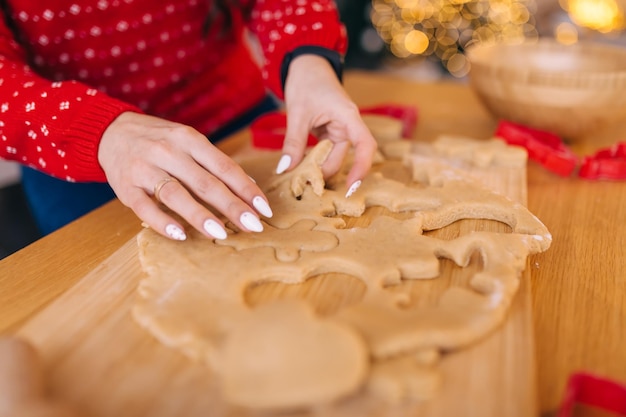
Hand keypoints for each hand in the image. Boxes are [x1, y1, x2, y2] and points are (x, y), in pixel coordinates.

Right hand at [98, 112, 272, 240]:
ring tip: (222, 233)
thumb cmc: (160, 140)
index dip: (246, 189)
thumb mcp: (188, 142)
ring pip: (176, 194)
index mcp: (189, 139)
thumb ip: (214, 164)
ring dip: (200, 215)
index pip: (225, 167)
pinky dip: (162, 222)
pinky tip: (180, 235)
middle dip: (232, 206)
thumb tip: (248, 189)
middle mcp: (168, 152)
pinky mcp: (125, 187)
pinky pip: (145, 207)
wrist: (110, 132)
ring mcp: (145, 169)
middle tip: (254, 226)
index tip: (264, 209)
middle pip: (205, 182)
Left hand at [281, 54, 376, 193]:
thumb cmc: (306, 81)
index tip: (351, 187)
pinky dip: (313, 161)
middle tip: (302, 185)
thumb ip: (293, 143)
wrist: (305, 65)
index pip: (365, 146)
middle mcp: (348, 126)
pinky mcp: (329, 133)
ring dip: (316, 168)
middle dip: (324, 173)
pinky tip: (299, 167)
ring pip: (331, 158)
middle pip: (342, 158)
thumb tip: (285, 169)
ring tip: (297, 177)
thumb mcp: (297, 113)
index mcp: (348, 117)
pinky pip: (324, 153)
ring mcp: (339, 131)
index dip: (362, 168)